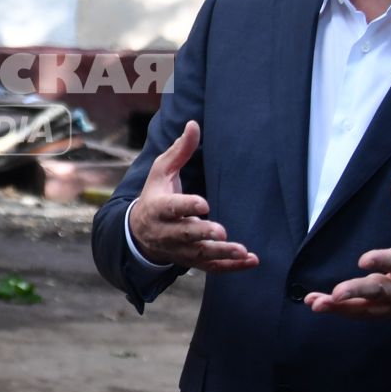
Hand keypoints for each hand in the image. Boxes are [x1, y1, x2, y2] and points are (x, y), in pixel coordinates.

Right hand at [127, 121, 258, 272]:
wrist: (139, 233)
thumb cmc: (155, 195)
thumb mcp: (162, 171)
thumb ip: (180, 150)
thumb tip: (194, 124)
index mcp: (158, 208)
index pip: (171, 208)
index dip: (186, 206)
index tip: (203, 204)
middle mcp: (167, 232)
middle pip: (185, 234)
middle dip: (202, 233)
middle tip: (221, 232)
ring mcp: (179, 249)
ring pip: (199, 254)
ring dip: (221, 254)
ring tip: (241, 250)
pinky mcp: (191, 260)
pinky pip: (211, 267)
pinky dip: (231, 267)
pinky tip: (251, 261)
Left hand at [305, 180, 390, 319]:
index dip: (383, 261)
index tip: (364, 260)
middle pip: (380, 292)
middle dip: (358, 292)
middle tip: (337, 293)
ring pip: (366, 308)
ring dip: (340, 307)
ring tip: (316, 303)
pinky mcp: (386, 311)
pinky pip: (361, 313)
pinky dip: (339, 311)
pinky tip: (317, 304)